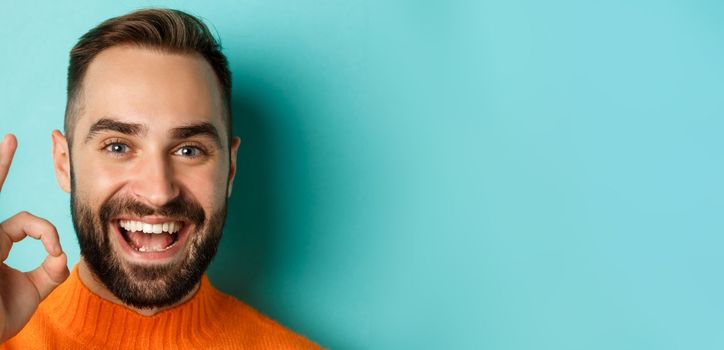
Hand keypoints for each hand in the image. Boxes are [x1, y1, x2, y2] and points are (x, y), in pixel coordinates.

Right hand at [0, 134, 69, 342]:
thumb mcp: (32, 291)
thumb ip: (50, 271)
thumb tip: (65, 256)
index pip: (23, 222)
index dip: (46, 232)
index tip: (55, 252)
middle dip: (0, 165)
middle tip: (11, 139)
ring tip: (8, 142)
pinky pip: (13, 226)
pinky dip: (34, 228)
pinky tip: (21, 194)